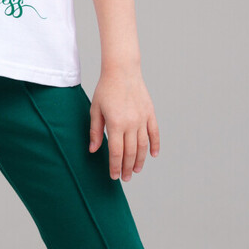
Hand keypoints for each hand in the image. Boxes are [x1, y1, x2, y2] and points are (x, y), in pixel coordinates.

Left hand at [89, 66, 159, 181]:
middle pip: (131, 152)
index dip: (115, 166)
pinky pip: (154, 133)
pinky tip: (153, 155)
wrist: (122, 71)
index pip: (116, 152)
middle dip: (127, 168)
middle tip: (125, 178)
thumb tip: (94, 150)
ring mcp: (142, 119)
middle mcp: (131, 123)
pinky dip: (155, 145)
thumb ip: (95, 131)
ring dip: (140, 160)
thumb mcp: (95, 110)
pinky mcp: (150, 113)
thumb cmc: (106, 89)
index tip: (114, 176)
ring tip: (136, 170)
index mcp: (116, 123)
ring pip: (143, 146)